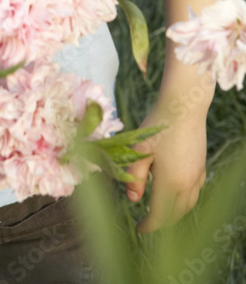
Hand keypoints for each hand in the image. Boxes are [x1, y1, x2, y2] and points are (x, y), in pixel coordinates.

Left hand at [125, 103, 206, 231]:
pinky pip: (194, 192)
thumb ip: (134, 177)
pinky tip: (175, 191)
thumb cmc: (158, 127)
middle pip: (176, 214)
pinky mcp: (201, 167)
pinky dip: (184, 200)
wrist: (184, 107)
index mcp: (170, 183)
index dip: (148, 225)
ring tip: (160, 209)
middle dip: (162, 222)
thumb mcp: (139, 151)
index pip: (159, 215)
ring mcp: (197, 176)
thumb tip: (133, 200)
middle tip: (147, 221)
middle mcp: (187, 184)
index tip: (138, 228)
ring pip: (188, 205)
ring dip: (174, 212)